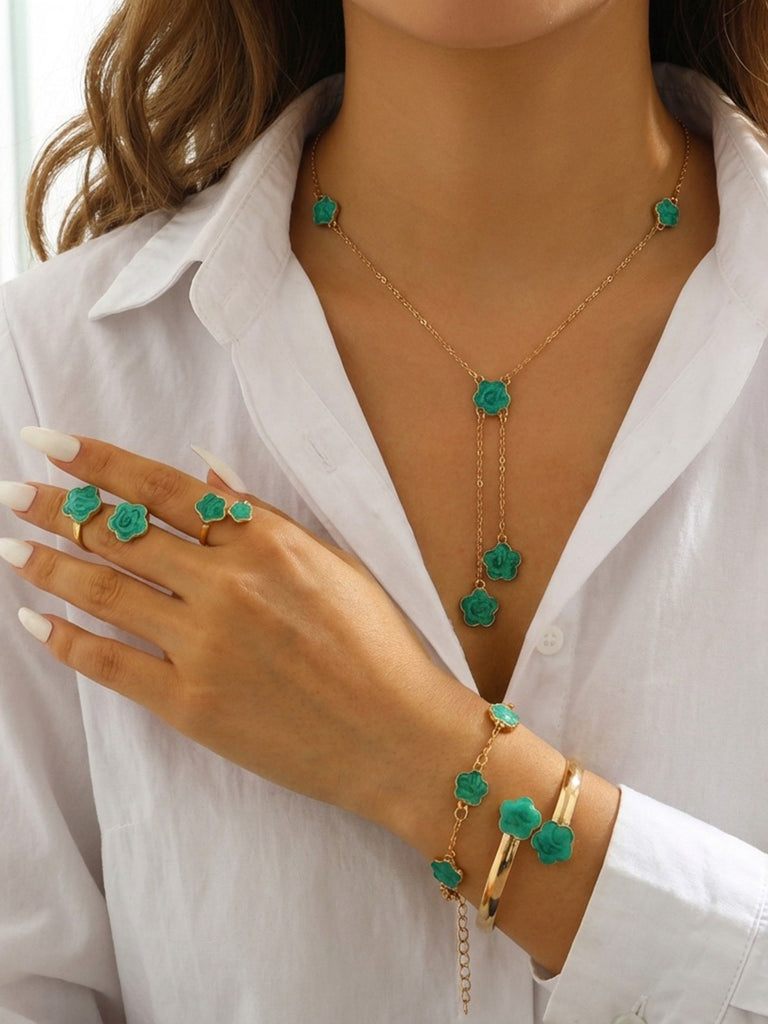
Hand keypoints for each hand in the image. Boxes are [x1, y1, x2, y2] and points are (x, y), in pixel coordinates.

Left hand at [2, 431, 479, 828]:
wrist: (398, 737)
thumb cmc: (379, 645)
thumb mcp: (333, 561)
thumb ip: (262, 515)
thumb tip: (202, 469)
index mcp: (265, 541)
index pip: (160, 488)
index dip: (98, 462)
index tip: (49, 443)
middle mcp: (226, 586)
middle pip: (119, 535)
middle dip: (56, 509)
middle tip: (12, 493)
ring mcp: (203, 647)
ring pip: (104, 591)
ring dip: (47, 564)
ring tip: (10, 547)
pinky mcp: (189, 705)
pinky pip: (109, 663)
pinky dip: (65, 639)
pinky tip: (34, 619)